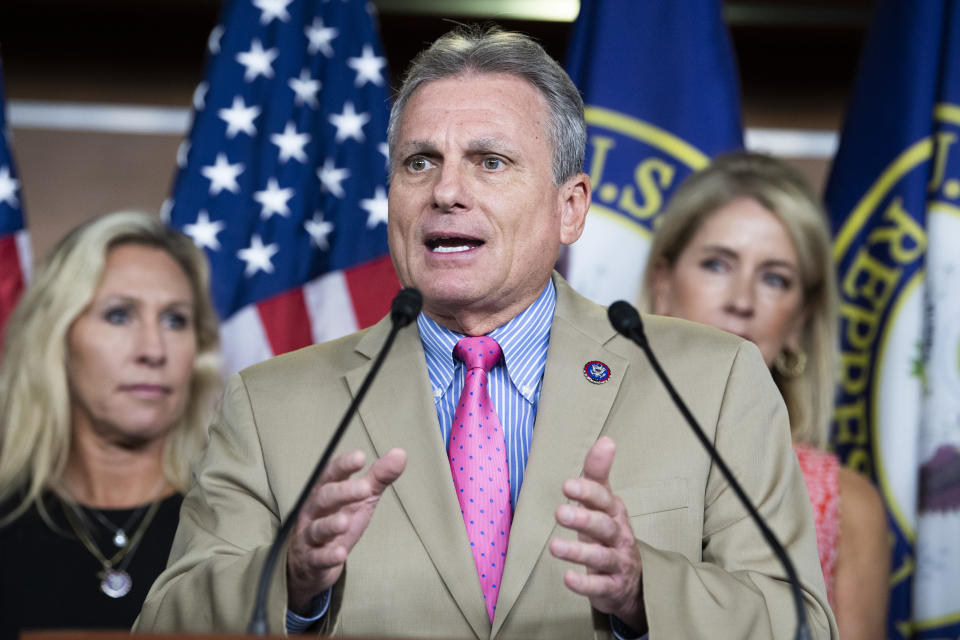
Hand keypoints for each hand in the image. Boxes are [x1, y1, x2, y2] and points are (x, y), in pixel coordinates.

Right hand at [286, 448, 406, 613]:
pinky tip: (340, 554)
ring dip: (330, 525)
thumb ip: (378, 477)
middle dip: (342, 492)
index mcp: (326, 490)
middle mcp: (314, 510)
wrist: (314, 560)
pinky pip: (317, 558)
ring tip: (345, 521)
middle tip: (364, 488)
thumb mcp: (361, 497)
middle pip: (324, 498)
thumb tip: (401, 453)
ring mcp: (310, 536)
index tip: (360, 456)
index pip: (332, 473)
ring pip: (317, 528)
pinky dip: (327, 556)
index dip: (344, 465)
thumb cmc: (338, 519)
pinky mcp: (312, 559)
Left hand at [549, 437, 646, 633]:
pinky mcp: (612, 587)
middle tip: (559, 513)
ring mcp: (617, 562)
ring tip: (553, 547)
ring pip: (600, 557)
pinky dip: (585, 584)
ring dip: (578, 552)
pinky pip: (600, 586)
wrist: (631, 580)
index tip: (568, 485)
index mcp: (614, 512)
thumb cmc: (609, 533)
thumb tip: (606, 440)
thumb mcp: (604, 504)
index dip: (587, 491)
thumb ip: (598, 474)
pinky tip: (567, 579)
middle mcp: (618, 536)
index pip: (603, 499)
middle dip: (583, 519)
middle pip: (603, 526)